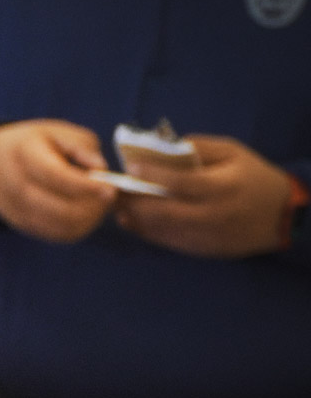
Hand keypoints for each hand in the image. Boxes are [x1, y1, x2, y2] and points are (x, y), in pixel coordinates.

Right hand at [0, 120, 115, 243]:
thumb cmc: (32, 145)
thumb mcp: (57, 132)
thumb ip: (83, 147)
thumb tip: (101, 171)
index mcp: (25, 155)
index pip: (55, 176)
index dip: (85, 186)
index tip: (110, 188)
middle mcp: (16, 186)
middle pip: (59, 209)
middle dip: (93, 206)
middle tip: (110, 194)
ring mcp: (18, 210)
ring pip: (62, 227)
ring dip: (89, 219)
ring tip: (99, 203)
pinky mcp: (24, 225)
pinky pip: (58, 235)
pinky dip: (79, 228)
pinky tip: (86, 213)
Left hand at [116, 135, 297, 258]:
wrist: (282, 216)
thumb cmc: (253, 177)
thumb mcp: (233, 153)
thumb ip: (199, 148)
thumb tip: (162, 147)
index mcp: (221, 187)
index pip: (180, 182)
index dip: (151, 174)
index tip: (130, 166)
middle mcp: (212, 214)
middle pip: (162, 210)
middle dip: (134, 199)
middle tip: (116, 188)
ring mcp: (205, 236)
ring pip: (159, 229)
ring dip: (134, 217)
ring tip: (118, 203)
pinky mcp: (201, 250)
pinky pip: (166, 241)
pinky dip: (145, 230)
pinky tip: (132, 219)